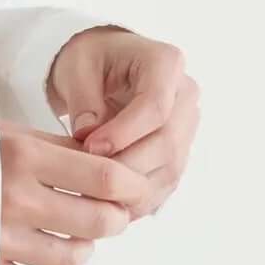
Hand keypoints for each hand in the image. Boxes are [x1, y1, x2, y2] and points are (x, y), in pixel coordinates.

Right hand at [0, 119, 147, 264]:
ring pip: (74, 256)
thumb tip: (104, 164)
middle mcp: (16, 199)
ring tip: (78, 239)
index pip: (105, 178)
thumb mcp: (0, 133)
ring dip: (86, 249)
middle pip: (99, 221)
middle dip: (114, 219)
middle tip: (109, 214)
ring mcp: (0, 239)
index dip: (132, 187)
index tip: (135, 189)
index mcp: (22, 156)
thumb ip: (52, 148)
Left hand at [46, 26, 200, 218]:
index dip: (124, 132)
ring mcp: (187, 125)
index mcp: (166, 63)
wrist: (104, 65)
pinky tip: (112, 205)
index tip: (90, 147)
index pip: (155, 106)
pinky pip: (166, 181)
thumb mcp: (77, 67)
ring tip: (96, 196)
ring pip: (171, 167)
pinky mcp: (180, 150)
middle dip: (127, 165)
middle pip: (167, 142)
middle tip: (88, 179)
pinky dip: (140, 197)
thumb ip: (83, 99)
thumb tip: (88, 137)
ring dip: (134, 188)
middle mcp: (186, 94)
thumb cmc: (91, 60)